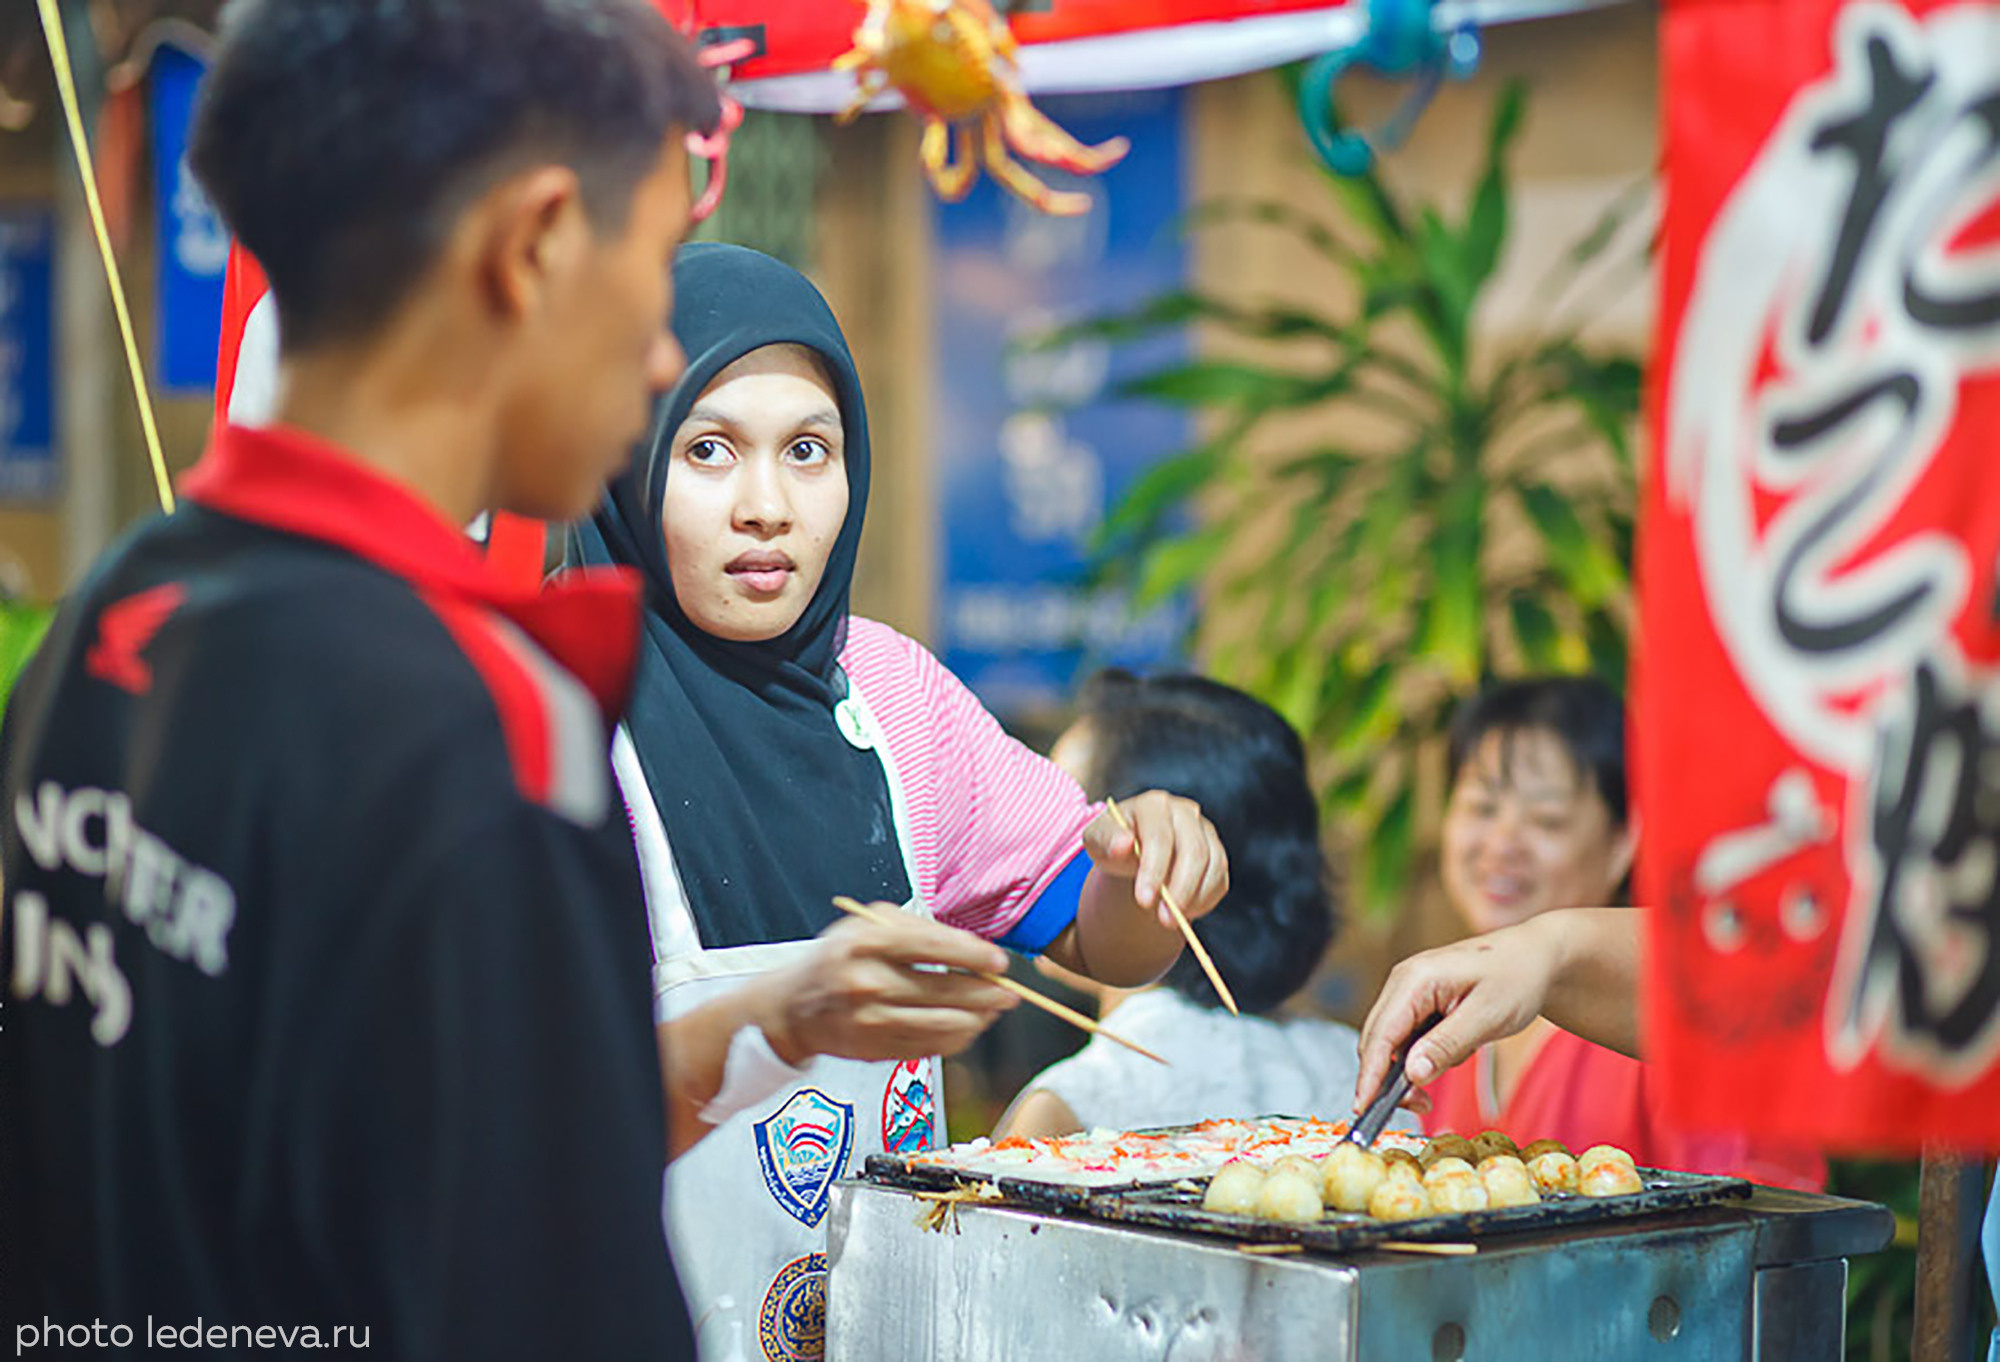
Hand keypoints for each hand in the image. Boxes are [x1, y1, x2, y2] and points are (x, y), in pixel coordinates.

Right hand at [758, 911, 1018, 1066]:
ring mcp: (871, 1021)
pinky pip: (930, 1048)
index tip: (1000, 962)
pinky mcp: (876, 1050)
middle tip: (1009, 992)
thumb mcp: (868, 927)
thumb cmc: (837, 960)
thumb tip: (972, 950)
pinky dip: (956, 1038)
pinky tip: (968, 1026)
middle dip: (986, 993)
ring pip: (943, 1025)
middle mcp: (867, 983)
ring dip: (978, 1019)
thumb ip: (917, 930)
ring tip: (993, 1009)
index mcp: (865, 943)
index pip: (932, 947)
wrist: (792, 1007)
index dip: (973, 956)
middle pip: (944, 991)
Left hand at [1083, 790, 1228, 930]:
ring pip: (1213, 865)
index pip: (1159, 836)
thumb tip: (1122, 844)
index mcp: (1153, 804)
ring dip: (1194, 898)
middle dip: (1180, 890)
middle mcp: (1185, 812)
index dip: (1154, 870)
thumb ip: (1107, 840)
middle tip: (1164, 920)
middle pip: (1193, 851)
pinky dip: (1205, 900)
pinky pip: (1220, 879)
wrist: (1131, 850)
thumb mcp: (1098, 841)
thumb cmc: (1113, 843)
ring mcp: (1204, 831)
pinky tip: (1184, 912)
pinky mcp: (1216, 852)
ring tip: (1171, 920)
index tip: (1143, 900)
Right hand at [1353, 917, 1561, 1113]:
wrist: (1534, 958)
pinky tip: (1453, 1055)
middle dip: (1388, 1080)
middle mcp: (1403, 982)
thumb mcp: (1487, 1016)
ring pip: (1391, 1042)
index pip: (1380, 1035)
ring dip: (1409, 1070)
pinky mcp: (1419, 1002)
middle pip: (1377, 1040)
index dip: (1369, 1075)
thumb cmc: (1516, 978)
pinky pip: (1408, 1037)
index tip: (1364, 1109)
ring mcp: (1409, 991)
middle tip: (1419, 1107)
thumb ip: (1446, 1044)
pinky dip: (1422, 1057)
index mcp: (1415, 979)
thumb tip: (1411, 1074)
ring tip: (1439, 1085)